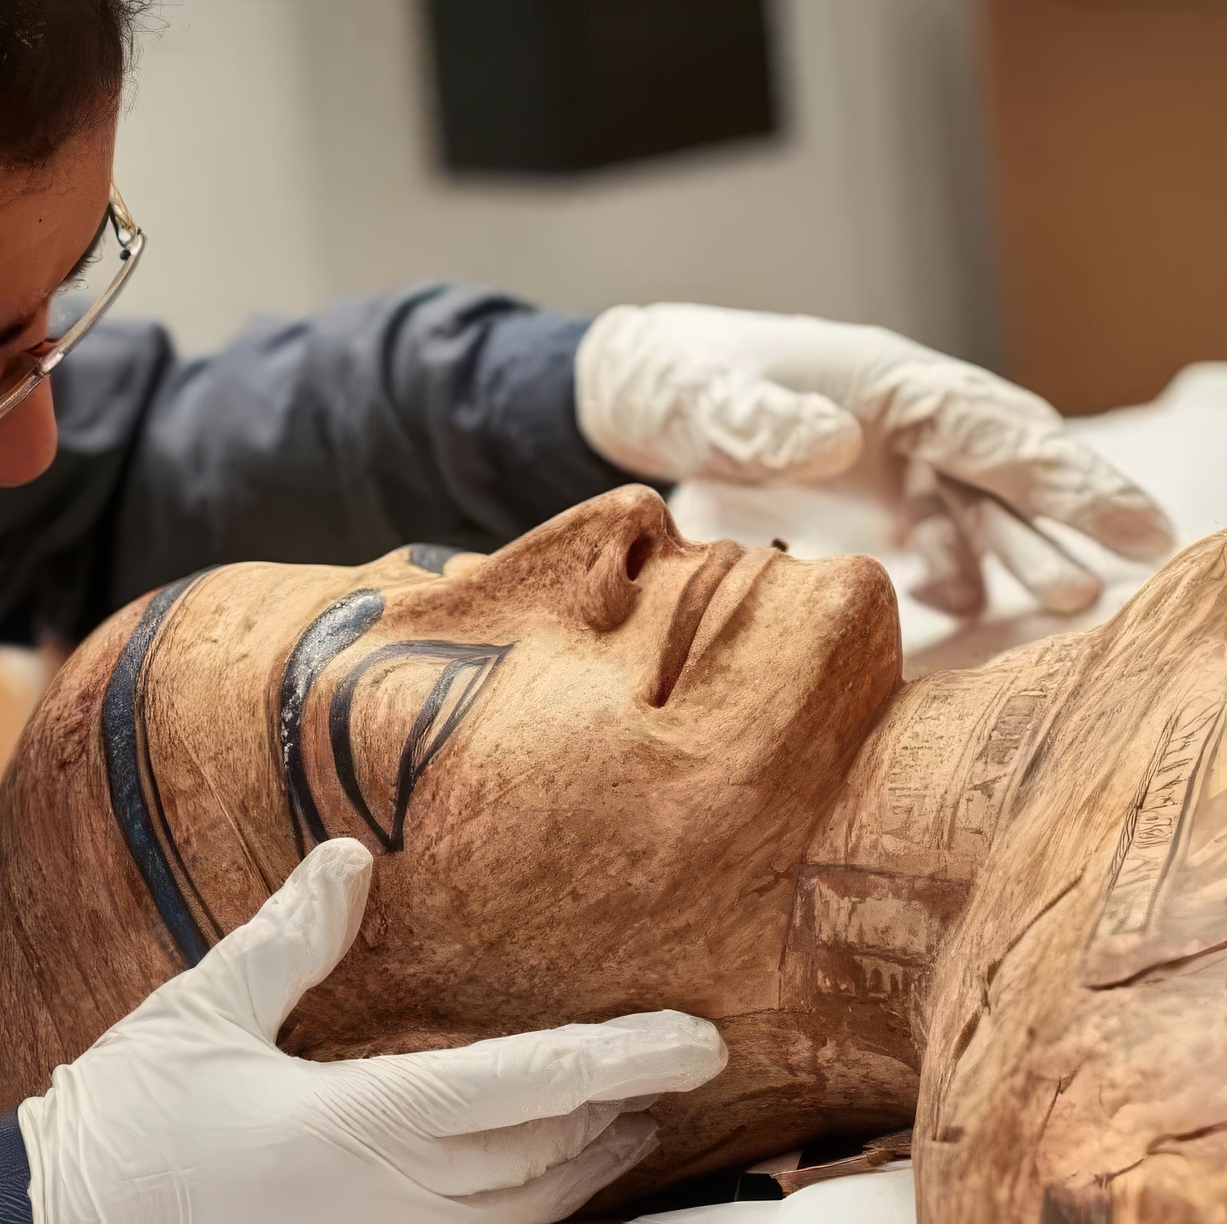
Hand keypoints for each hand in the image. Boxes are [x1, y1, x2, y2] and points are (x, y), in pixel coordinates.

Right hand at [17, 839, 726, 1223]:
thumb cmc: (120, 1124)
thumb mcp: (199, 1013)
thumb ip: (289, 939)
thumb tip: (350, 859)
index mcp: (358, 1124)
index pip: (525, 1087)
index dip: (621, 1060)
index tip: (698, 1042)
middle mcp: (388, 1204)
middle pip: (544, 1162)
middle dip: (614, 1115)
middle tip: (670, 1072)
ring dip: (582, 1177)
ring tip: (622, 1129)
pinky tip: (533, 1198)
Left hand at [574, 303, 1175, 614]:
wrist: (634, 397)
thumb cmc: (676, 383)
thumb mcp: (704, 401)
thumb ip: (760, 422)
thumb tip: (836, 442)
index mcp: (888, 381)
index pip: (994, 428)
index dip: (1065, 475)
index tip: (1132, 523)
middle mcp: (903, 418)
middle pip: (1005, 467)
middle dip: (1068, 514)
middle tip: (1125, 569)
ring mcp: (889, 460)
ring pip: (975, 509)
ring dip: (1016, 554)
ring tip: (1059, 604)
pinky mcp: (865, 499)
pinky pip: (929, 537)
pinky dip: (953, 572)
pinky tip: (964, 609)